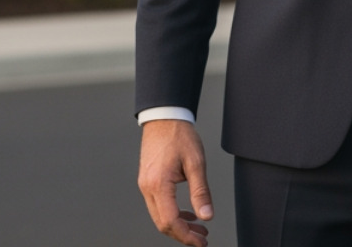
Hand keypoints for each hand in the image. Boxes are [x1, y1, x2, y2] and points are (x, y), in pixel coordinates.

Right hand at [138, 119, 213, 245]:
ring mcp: (145, 185)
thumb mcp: (196, 163)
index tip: (201, 241)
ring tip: (198, 228)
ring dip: (178, 225)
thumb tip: (206, 216)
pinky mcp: (148, 181)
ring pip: (159, 216)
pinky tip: (187, 214)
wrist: (164, 117)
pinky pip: (158, 205)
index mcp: (159, 184)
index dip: (186, 236)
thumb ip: (200, 192)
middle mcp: (148, 187)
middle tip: (202, 238)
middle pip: (162, 223)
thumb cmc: (179, 135)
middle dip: (183, 235)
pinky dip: (172, 214)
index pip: (171, 221)